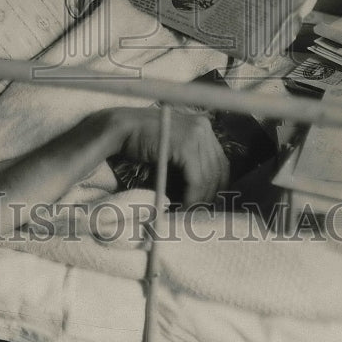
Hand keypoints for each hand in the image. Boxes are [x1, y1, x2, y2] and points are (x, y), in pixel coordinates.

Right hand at [110, 106, 228, 206]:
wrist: (120, 130)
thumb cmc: (144, 145)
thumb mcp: (173, 154)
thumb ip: (190, 166)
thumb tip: (210, 196)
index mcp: (203, 127)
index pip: (221, 165)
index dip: (216, 189)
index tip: (204, 207)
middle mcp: (203, 126)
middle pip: (219, 171)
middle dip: (209, 197)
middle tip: (196, 215)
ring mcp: (196, 133)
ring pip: (209, 178)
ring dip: (199, 200)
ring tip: (187, 213)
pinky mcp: (186, 144)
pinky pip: (197, 179)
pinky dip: (191, 197)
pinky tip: (182, 207)